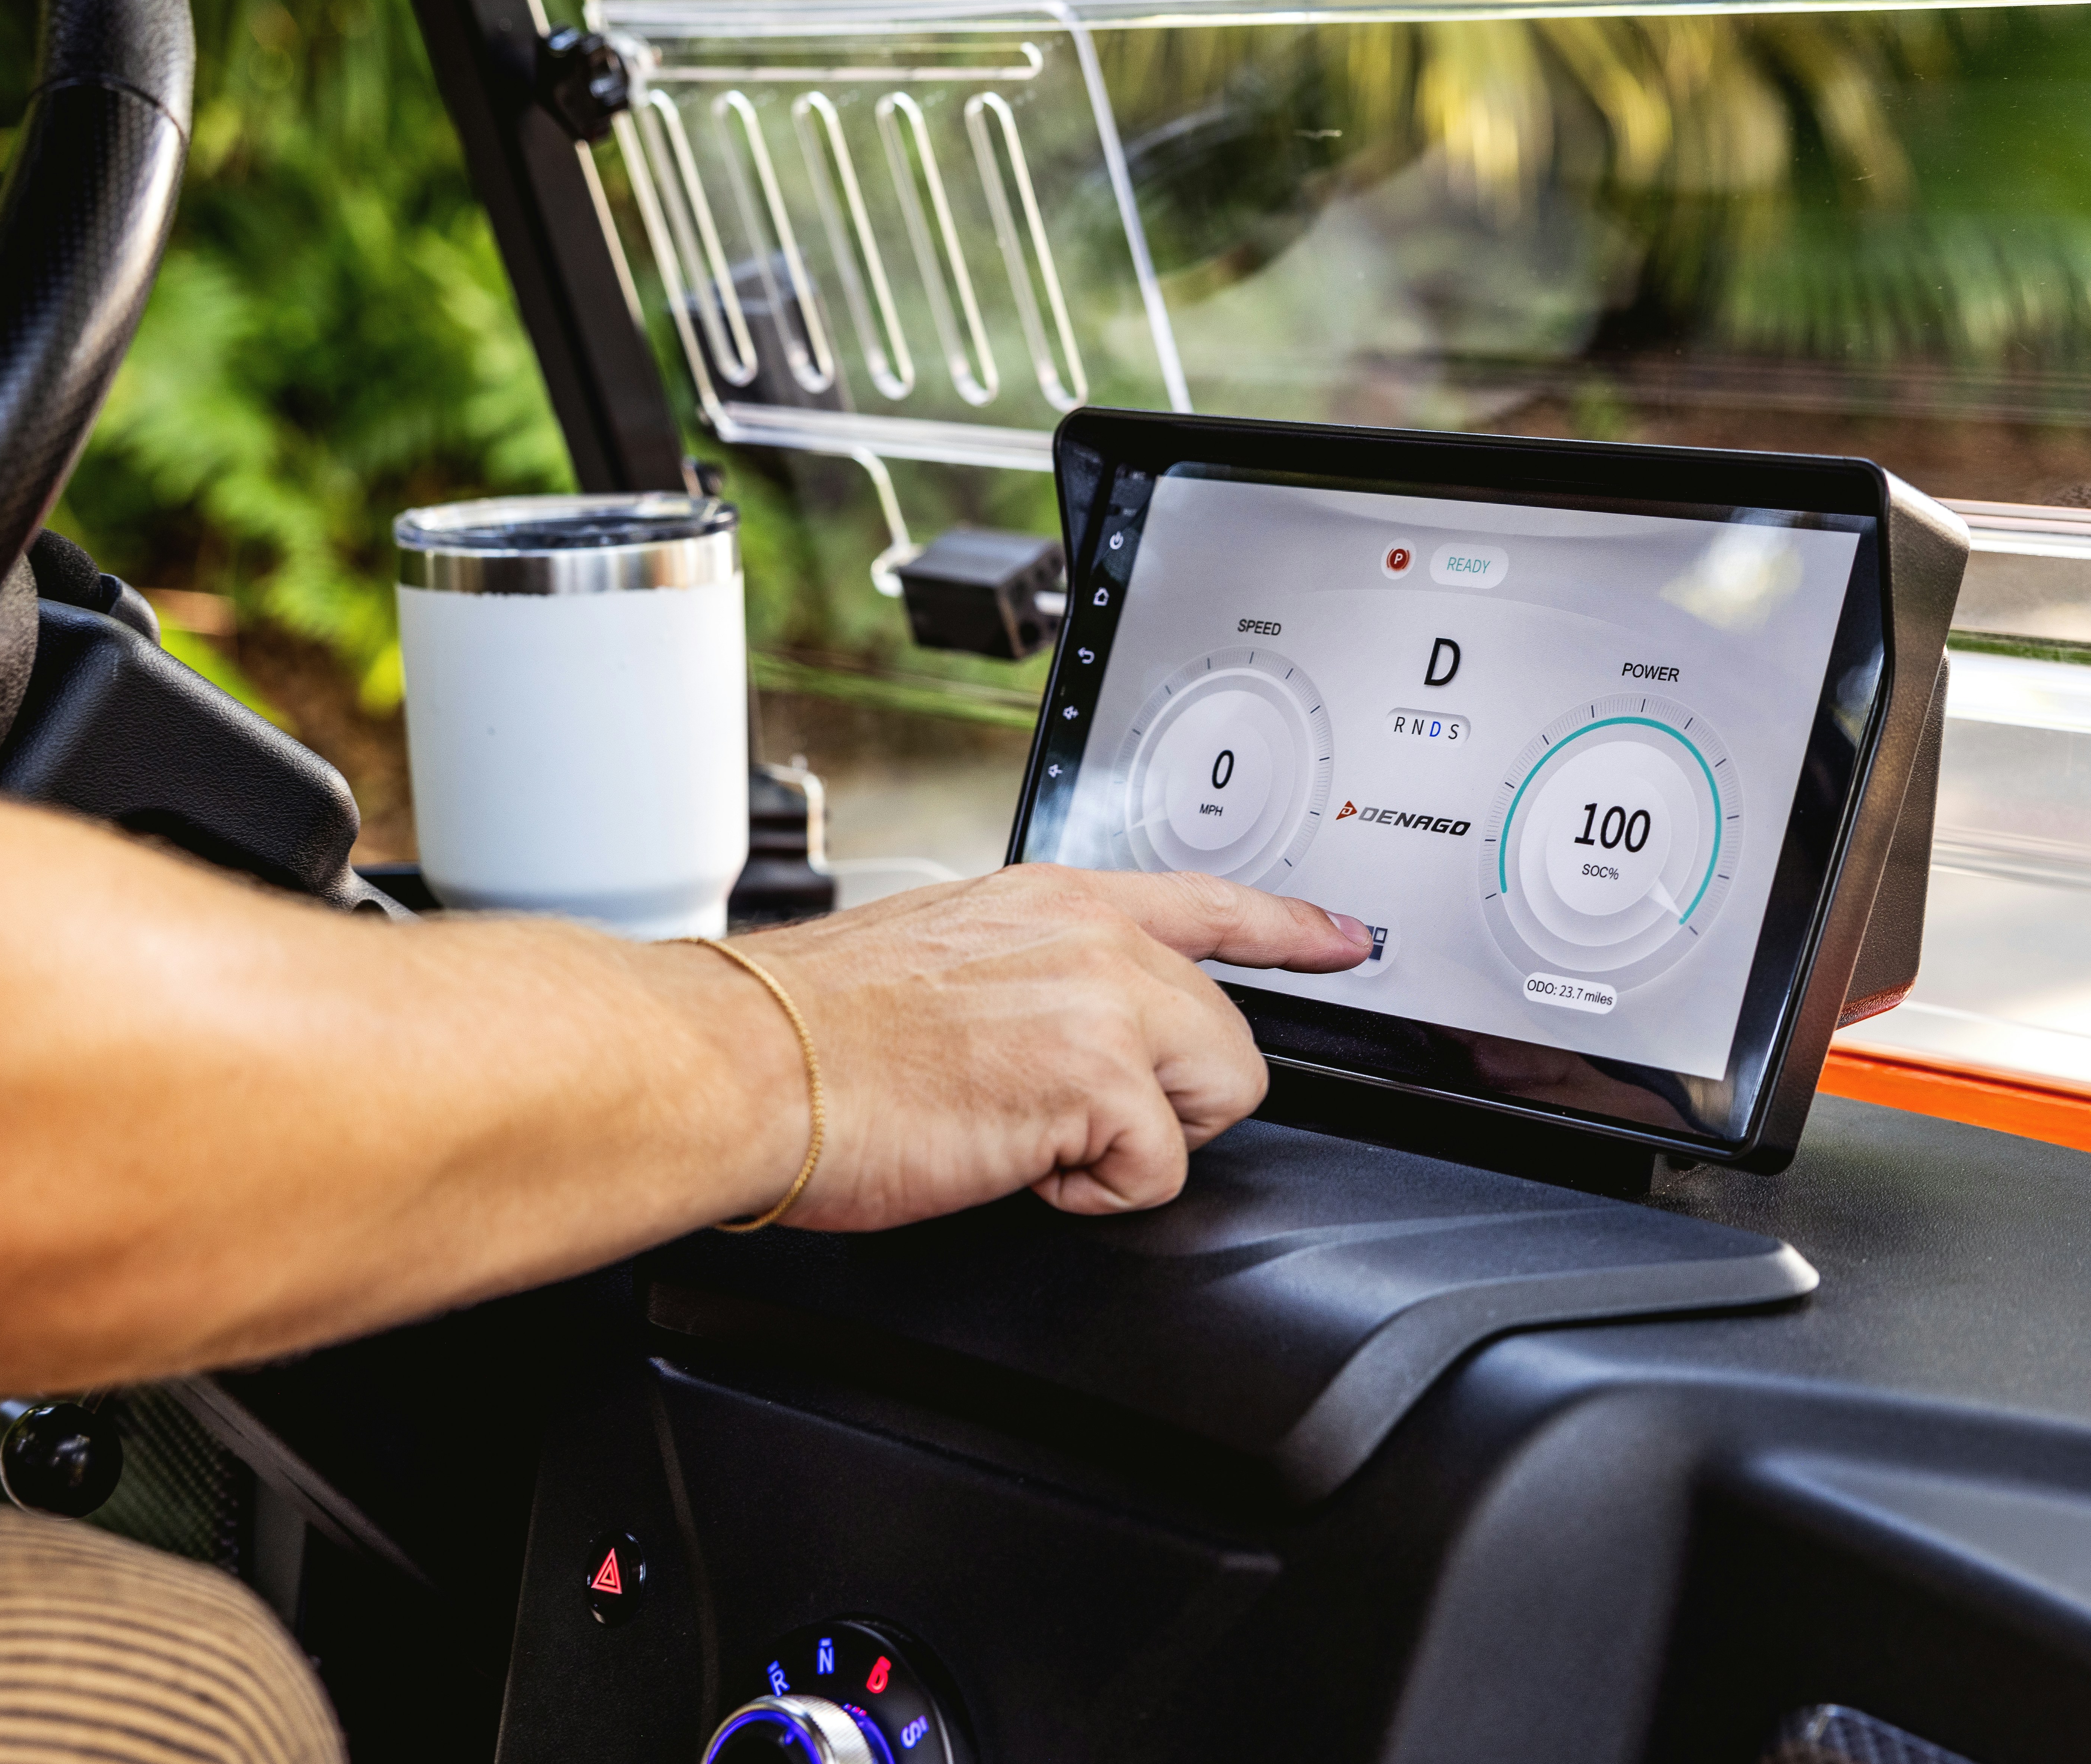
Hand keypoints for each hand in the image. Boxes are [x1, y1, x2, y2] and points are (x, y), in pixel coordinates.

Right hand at [728, 865, 1371, 1226]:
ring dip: (1137, 1140)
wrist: (748, 1063)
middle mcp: (1093, 935)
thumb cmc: (812, 1031)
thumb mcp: (946, 961)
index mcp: (1053, 899)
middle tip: (1064, 1118)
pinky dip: (1093, 1191)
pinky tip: (1014, 1162)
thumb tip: (1061, 1031)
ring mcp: (1103, 1000)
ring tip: (1031, 1135)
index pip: (1206, 900)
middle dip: (1168, 1097)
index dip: (1291, 928)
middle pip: (1228, 1032)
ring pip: (1215, 1095)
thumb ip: (1034, 974)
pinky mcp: (1099, 1079)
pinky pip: (1159, 1169)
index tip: (1342, 941)